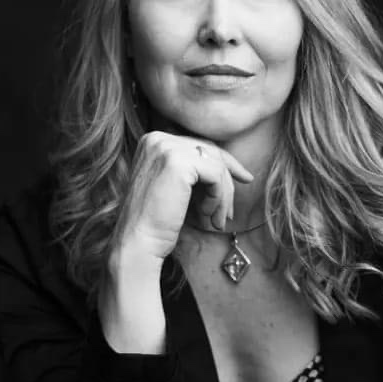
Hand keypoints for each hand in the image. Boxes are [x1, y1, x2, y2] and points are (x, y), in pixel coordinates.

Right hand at [114, 131, 253, 259]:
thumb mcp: (177, 186)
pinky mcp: (177, 162)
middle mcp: (158, 138)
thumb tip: (233, 167)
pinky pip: (216, 175)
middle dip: (227, 183)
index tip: (245, 178)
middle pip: (211, 153)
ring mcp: (166, 147)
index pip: (200, 146)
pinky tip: (207, 214)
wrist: (138, 243)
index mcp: (154, 140)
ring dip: (224, 196)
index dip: (225, 164)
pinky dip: (219, 197)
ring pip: (216, 164)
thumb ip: (196, 170)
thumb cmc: (157, 221)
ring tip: (217, 220)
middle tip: (230, 213)